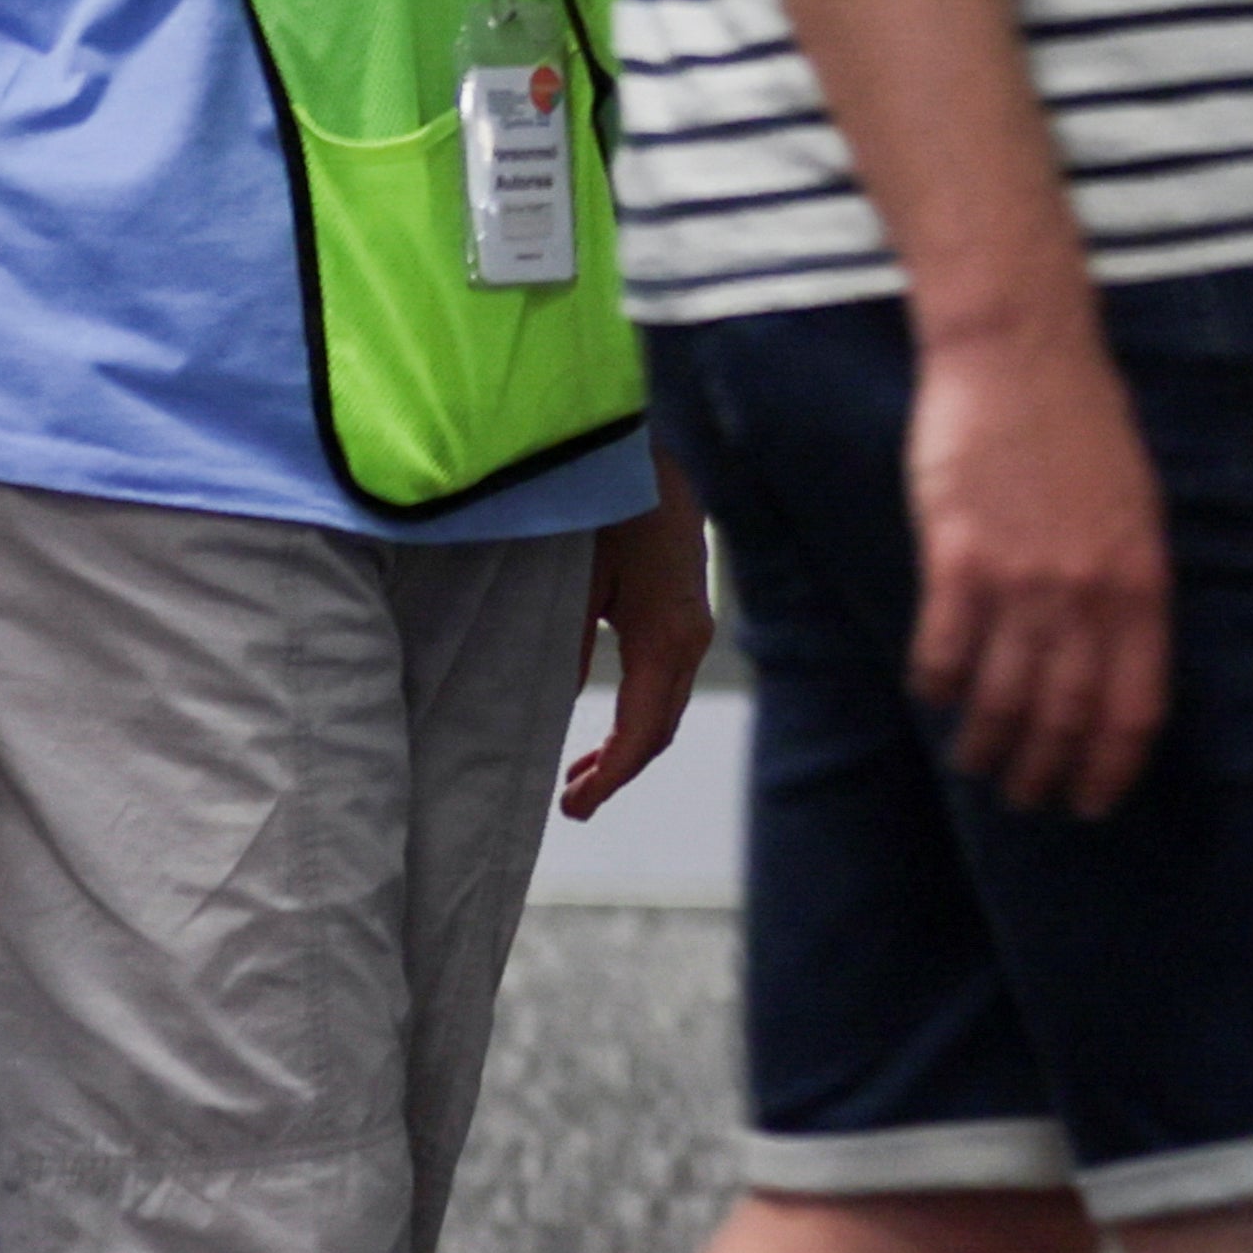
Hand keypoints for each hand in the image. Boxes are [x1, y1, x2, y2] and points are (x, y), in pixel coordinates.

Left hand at [560, 458, 716, 817]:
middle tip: (570, 804)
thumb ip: (569, 647)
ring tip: (581, 774)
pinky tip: (610, 719)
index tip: (574, 808)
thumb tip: (557, 708)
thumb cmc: (613, 503)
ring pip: (666, 705)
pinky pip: (668, 679)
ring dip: (627, 743)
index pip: (644, 733)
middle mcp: (690, 638)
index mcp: (666, 639)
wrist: (661, 444)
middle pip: (659, 728)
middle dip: (618, 771)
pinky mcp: (686, 607)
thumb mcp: (580, 578)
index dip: (611, 778)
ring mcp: (695, 623)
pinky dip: (639, 712)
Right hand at [904, 309, 1166, 816]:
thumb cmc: (1083, 424)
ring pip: (1002, 698)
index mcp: (1143, 580)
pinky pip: (943, 651)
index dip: (1112, 766)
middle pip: (1065, 717)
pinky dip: (936, 685)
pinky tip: (933, 693)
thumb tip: (1116, 660)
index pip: (1133, 706)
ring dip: (986, 745)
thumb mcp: (1137, 507)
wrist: (1022, 351)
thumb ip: (1128, 585)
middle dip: (1045, 772)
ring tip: (976, 761)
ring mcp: (1022, 578)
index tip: (1093, 801)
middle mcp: (1087, 592)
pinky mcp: (958, 557)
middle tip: (1026, 796)